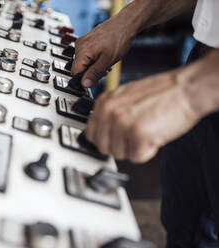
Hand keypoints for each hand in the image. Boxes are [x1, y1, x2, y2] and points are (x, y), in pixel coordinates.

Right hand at [72, 16, 134, 86]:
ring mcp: (82, 42)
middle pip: (79, 67)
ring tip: (106, 63)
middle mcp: (79, 46)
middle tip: (104, 71)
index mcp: (82, 51)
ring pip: (83, 62)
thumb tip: (84, 84)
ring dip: (93, 66)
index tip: (95, 80)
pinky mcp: (86, 41)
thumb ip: (94, 73)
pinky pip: (86, 55)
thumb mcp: (107, 61)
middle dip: (90, 72)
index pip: (75, 72)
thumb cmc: (119, 39)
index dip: (84, 79)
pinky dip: (94, 59)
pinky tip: (103, 57)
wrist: (125, 24)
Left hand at [85, 70, 199, 162]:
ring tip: (147, 130)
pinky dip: (148, 151)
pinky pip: (137, 157)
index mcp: (103, 103)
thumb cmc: (161, 92)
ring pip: (120, 154)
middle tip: (135, 136)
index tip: (115, 140)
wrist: (185, 88)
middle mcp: (109, 112)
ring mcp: (122, 123)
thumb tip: (101, 131)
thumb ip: (110, 113)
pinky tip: (155, 135)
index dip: (106, 140)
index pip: (91, 134)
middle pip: (104, 148)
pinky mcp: (138, 134)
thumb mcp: (125, 96)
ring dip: (135, 148)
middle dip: (120, 146)